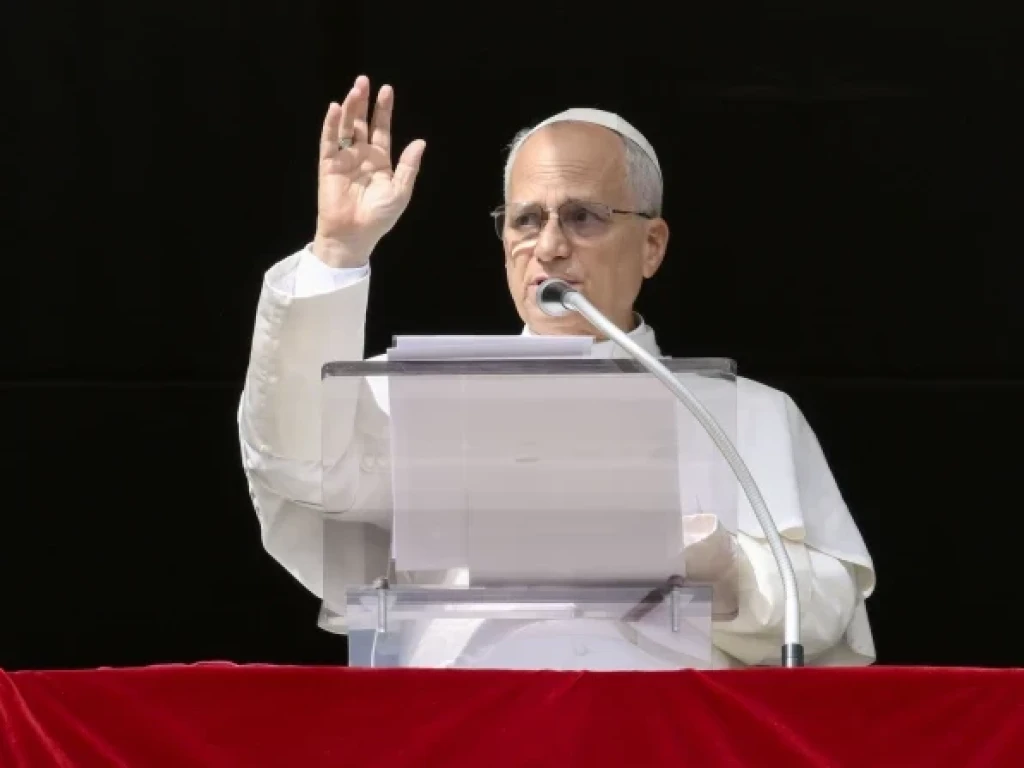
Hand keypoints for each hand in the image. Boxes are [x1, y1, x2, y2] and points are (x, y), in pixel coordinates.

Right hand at [314, 75, 425, 267]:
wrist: (354, 235)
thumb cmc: (379, 217)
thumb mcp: (400, 191)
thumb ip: (409, 166)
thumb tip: (420, 142)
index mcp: (380, 161)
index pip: (381, 129)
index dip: (383, 110)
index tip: (386, 90)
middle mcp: (361, 155)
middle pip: (362, 123)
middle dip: (363, 102)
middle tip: (364, 80)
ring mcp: (344, 158)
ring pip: (346, 127)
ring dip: (349, 108)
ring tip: (354, 89)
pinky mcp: (328, 164)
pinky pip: (329, 140)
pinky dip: (332, 124)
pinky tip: (336, 108)